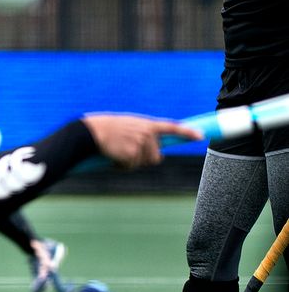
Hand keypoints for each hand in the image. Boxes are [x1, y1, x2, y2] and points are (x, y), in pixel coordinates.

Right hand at [81, 114, 202, 168]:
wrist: (90, 132)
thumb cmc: (107, 129)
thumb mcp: (129, 126)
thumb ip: (144, 135)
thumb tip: (156, 156)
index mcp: (147, 124)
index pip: (172, 127)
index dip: (187, 132)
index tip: (201, 136)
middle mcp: (147, 133)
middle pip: (157, 157)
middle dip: (144, 159)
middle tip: (127, 151)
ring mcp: (140, 144)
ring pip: (144, 163)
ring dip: (130, 162)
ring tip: (117, 151)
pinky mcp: (132, 155)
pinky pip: (130, 167)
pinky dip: (121, 166)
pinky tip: (112, 156)